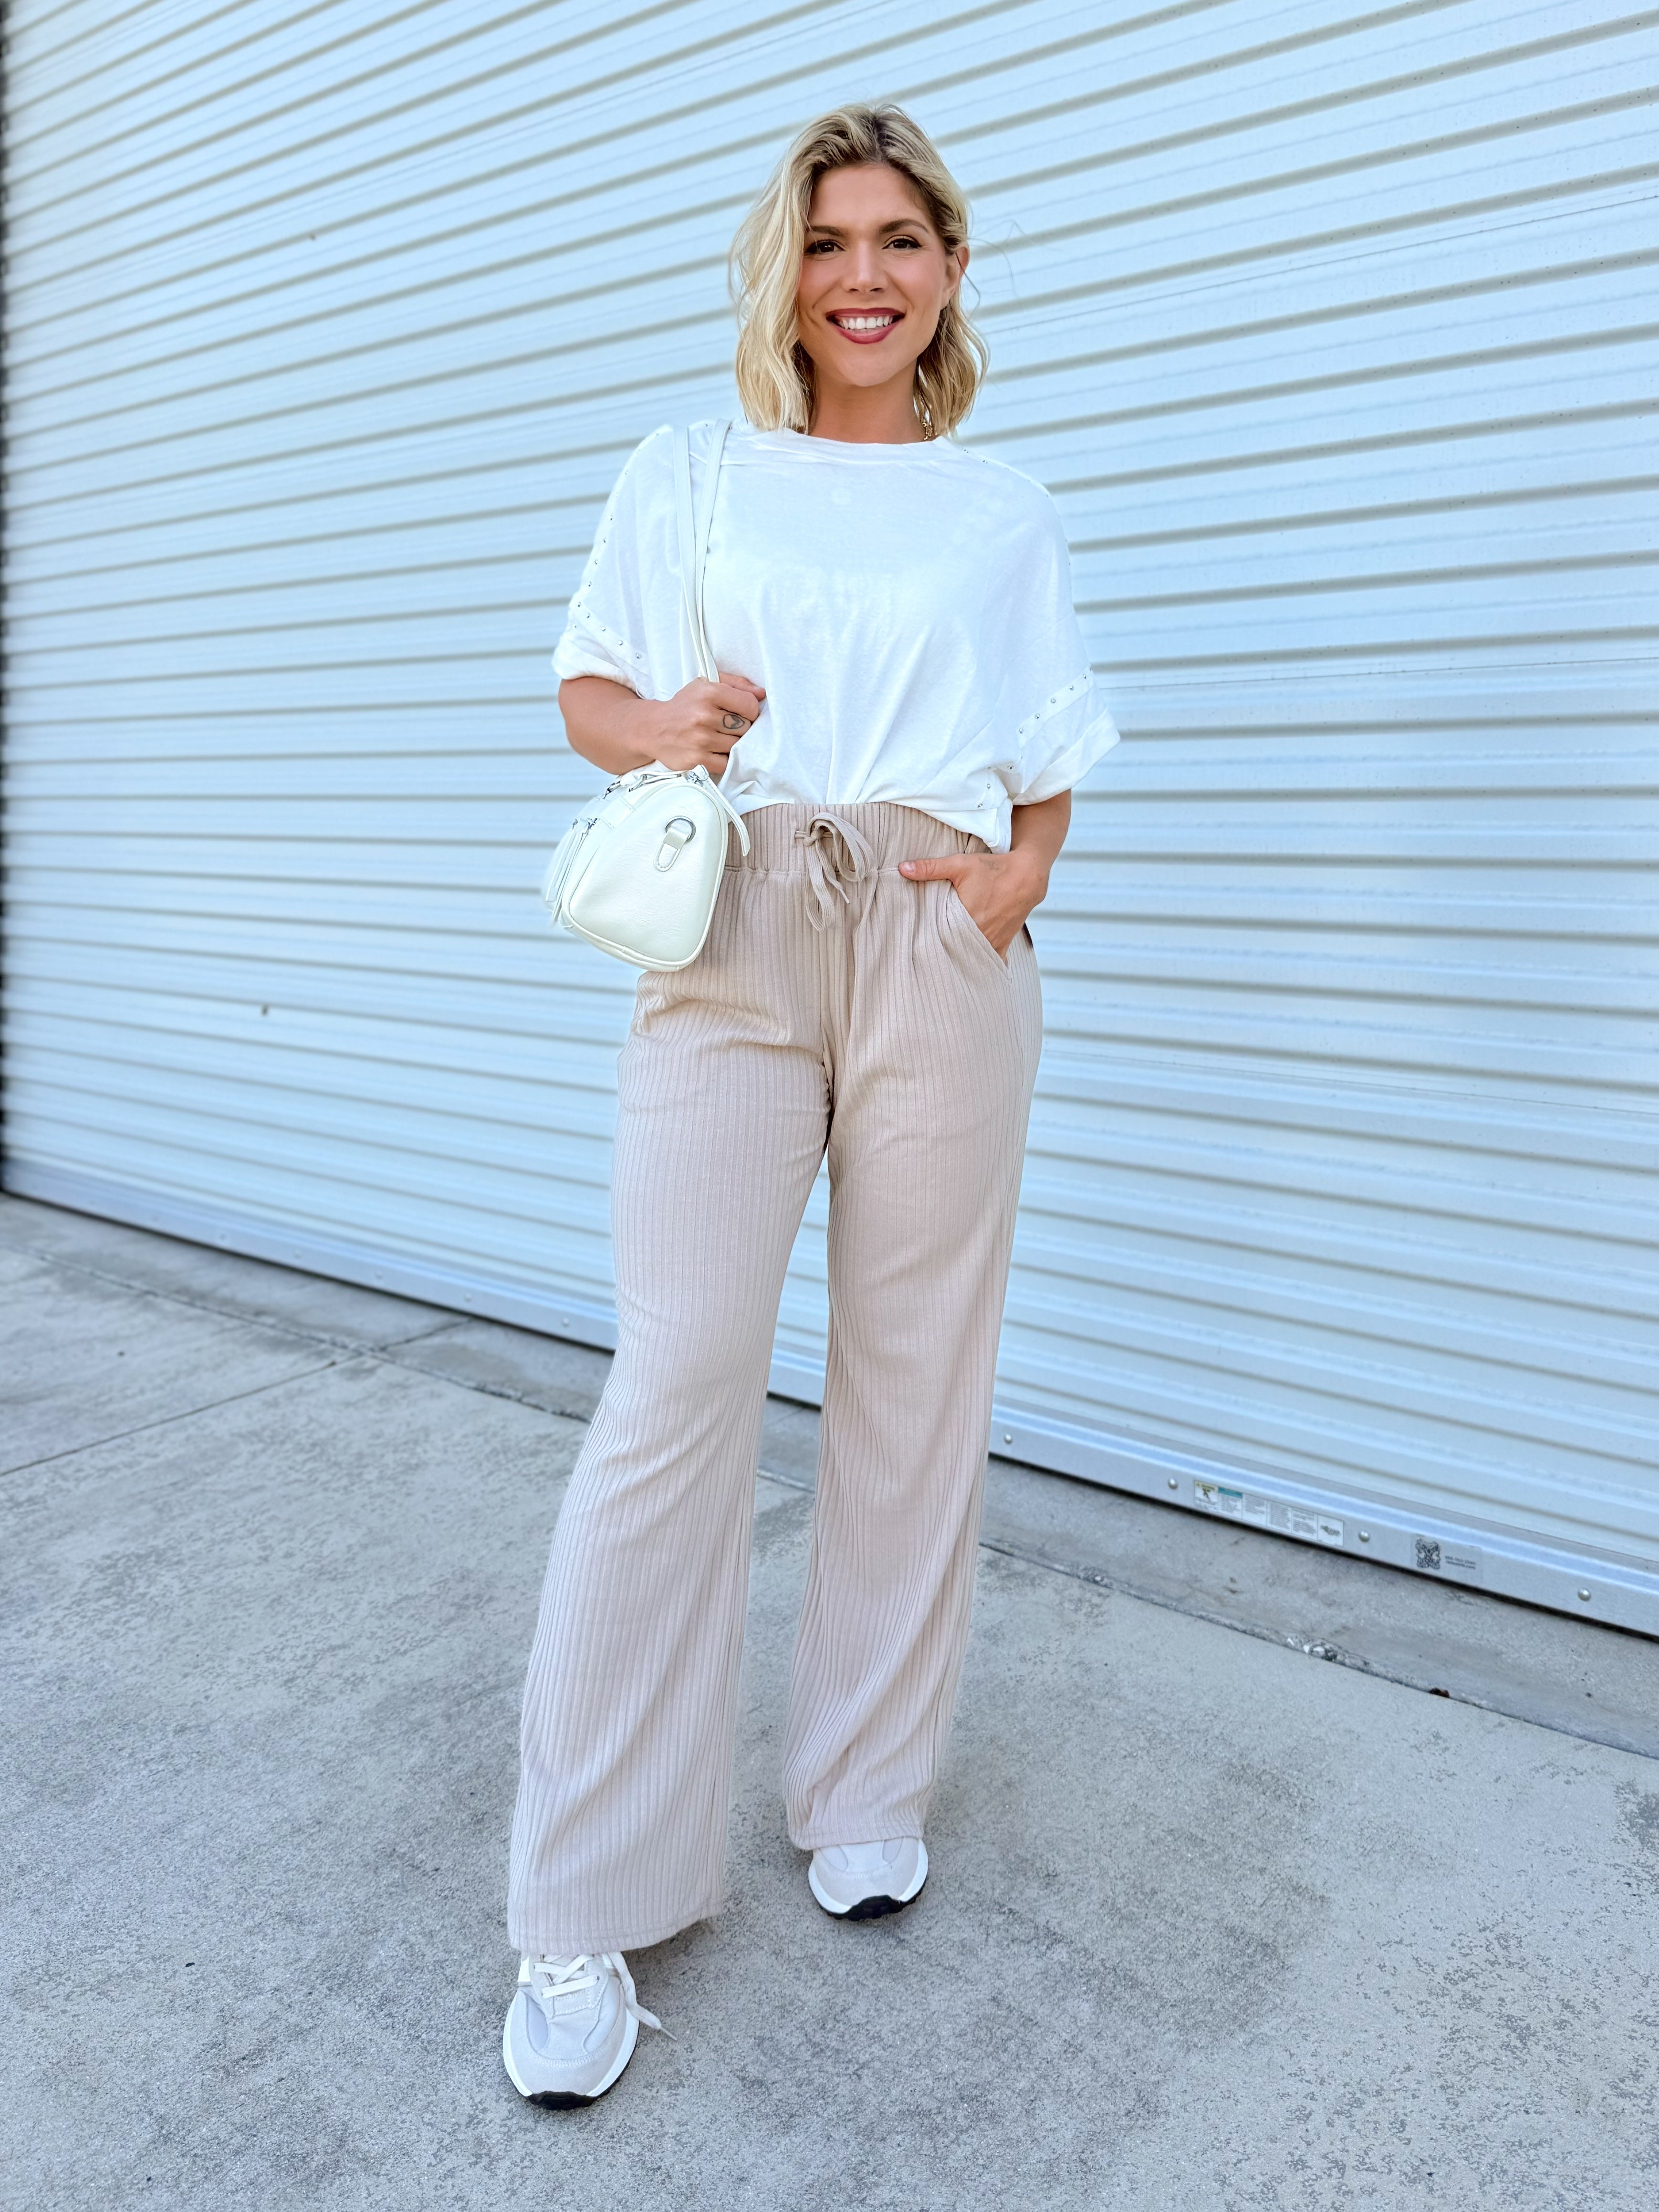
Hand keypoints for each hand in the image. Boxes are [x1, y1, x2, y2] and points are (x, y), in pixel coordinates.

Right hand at [643, 673, 765, 778]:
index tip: (740, 713)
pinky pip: (726, 763)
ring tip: (719, 738)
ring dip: (732, 744)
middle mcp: (704, 715)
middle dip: (740, 728)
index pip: (750, 705)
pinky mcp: (697, 759)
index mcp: (708, 692)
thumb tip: (762, 693)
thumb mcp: (706, 685)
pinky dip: (724, 758)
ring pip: (737, 746)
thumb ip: (736, 685)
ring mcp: (700, 739)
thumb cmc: (684, 705)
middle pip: (745, 727)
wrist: (653, 728)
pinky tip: (714, 750)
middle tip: (727, 726)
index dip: (750, 711)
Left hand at [898, 847, 1048, 955]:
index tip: (916, 946)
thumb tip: (902, 868)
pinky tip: (971, 971)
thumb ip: (930, 868)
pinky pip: (991, 962)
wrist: (1027, 876)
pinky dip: (981, 965)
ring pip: (971, 958)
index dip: (927, 943)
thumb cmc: (993, 869)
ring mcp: (993, 941)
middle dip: (942, 953)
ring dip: (960, 959)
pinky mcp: (1003, 943)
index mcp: (966, 919)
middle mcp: (980, 934)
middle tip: (925, 957)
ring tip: (945, 962)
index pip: (939, 939)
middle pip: (954, 950)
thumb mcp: (959, 864)